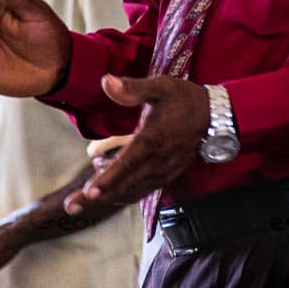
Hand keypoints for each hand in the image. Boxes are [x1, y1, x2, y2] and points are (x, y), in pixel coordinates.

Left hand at [63, 75, 208, 214]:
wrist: (216, 116)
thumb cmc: (186, 99)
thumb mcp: (161, 87)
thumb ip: (133, 88)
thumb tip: (106, 81)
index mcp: (153, 140)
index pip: (127, 164)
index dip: (108, 179)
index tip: (89, 191)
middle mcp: (158, 161)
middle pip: (124, 184)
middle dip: (96, 197)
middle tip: (71, 206)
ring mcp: (164, 171)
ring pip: (132, 190)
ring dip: (108, 198)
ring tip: (82, 201)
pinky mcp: (168, 175)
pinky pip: (143, 189)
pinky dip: (124, 192)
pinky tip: (110, 189)